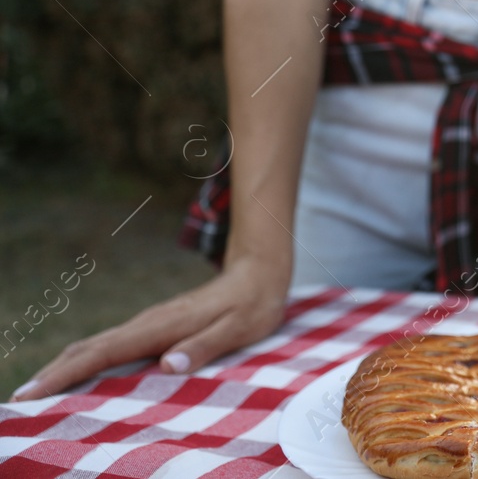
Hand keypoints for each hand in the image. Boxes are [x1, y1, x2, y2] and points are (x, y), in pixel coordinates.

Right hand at [9, 254, 288, 401]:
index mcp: (162, 326)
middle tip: (21, 400)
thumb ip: (204, 347)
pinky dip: (87, 362)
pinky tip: (78, 377)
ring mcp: (150, 323)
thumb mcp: (238, 329)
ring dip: (65, 368)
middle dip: (54, 373)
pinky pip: (112, 346)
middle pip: (90, 348)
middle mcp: (149, 323)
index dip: (67, 373)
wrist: (260, 272)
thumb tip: (167, 366)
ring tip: (38, 393)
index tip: (34, 391)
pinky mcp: (154, 327)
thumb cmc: (252, 305)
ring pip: (98, 346)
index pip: (104, 352)